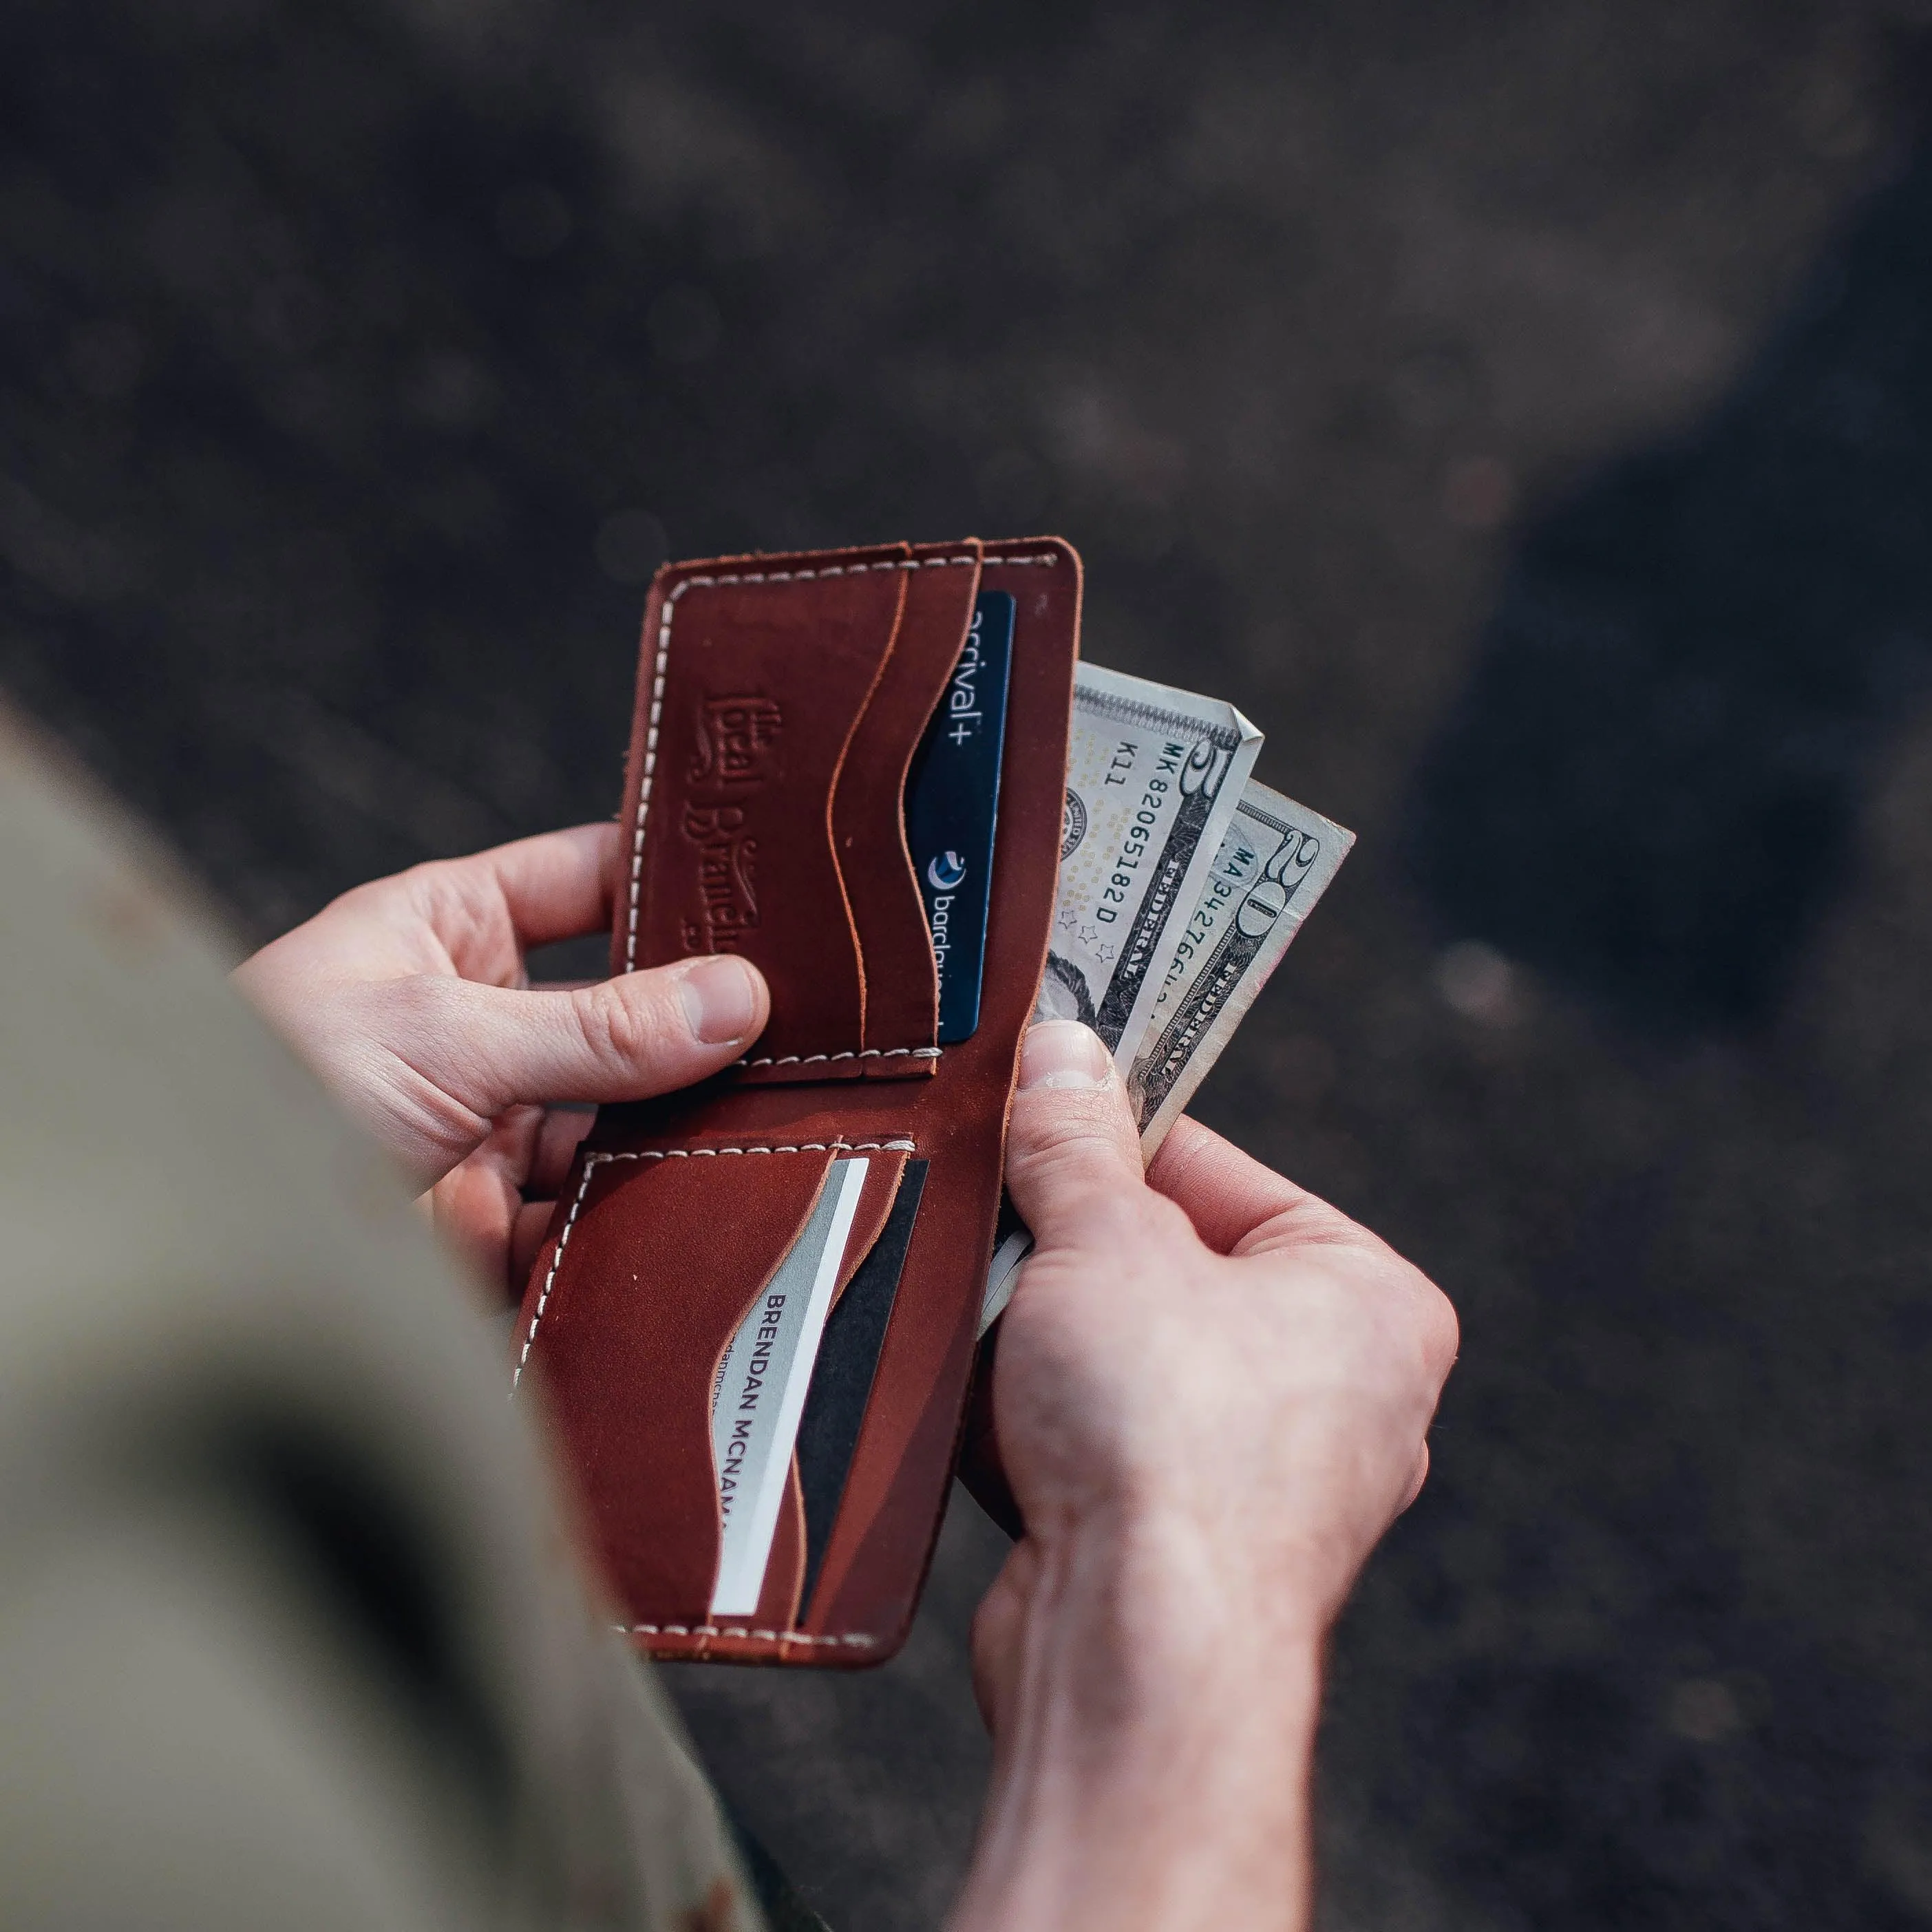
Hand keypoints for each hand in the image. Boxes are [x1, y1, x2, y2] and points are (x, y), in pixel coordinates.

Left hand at [233, 824, 768, 1296]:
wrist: (193, 1248)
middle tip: (799, 1025)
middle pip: (625, 1011)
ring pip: (625, 1117)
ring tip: (771, 1121)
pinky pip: (600, 1213)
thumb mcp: (441, 1032)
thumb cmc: (264, 1088)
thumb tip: (734, 998)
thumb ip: (596, 1027)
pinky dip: (644, 1216)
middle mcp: (480, 1024)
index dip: (668, 882)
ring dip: (679, 1127)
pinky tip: (702, 1205)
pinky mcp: (504, 1224)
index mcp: (448, 932)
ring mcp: (496, 1127)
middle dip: (699, 1025)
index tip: (766, 889)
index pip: (586, 881)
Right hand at [952, 1020, 1455, 1931]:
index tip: (1041, 1111)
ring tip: (986, 1312)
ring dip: (1039, 1333)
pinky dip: (1035, 1418)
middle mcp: (1338, 1392)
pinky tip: (987, 1404)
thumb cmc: (1168, 1441)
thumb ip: (1077, 1141)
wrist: (1137, 1655)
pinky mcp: (1184, 1545)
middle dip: (1069, 1245)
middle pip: (1168, 1266)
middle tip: (996, 1209)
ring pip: (1122, 1357)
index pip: (1227, 1174)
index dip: (1121, 1137)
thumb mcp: (1105, 1243)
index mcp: (1367, 1300)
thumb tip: (1062, 1052)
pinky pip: (1097, 1441)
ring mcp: (1265, 1478)